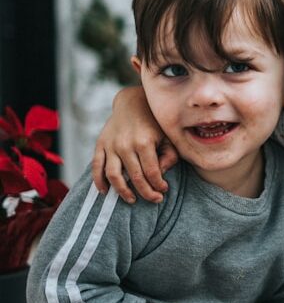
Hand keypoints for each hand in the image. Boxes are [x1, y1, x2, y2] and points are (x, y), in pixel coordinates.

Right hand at [91, 86, 177, 203]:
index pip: (152, 172)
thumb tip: (161, 175)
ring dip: (122, 191)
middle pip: (135, 177)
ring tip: (132, 200)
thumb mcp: (168, 136)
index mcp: (145, 142)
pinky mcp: (100, 144)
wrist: (132, 102)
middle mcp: (126, 145)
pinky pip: (96, 166)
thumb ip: (169, 156)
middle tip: (155, 199)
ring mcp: (111, 145)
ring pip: (114, 175)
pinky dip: (98, 181)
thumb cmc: (154, 122)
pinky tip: (105, 192)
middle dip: (146, 192)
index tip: (164, 190)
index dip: (159, 185)